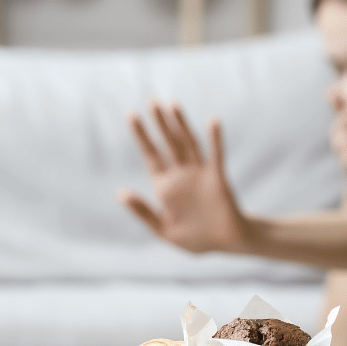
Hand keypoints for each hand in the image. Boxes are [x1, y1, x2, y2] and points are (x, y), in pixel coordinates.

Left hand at [120, 101, 248, 253]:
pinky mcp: (218, 178)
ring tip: (172, 103)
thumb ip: (143, 212)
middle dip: (160, 123)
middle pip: (168, 143)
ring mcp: (200, 174)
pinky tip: (213, 121)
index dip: (142, 135)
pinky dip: (215, 139)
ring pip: (189, 143)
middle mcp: (181, 174)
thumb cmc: (195, 238)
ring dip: (181, 124)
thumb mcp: (163, 229)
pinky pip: (216, 156)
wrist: (225, 244)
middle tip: (152, 101)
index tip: (132, 115)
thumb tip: (121, 193)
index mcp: (165, 186)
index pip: (151, 155)